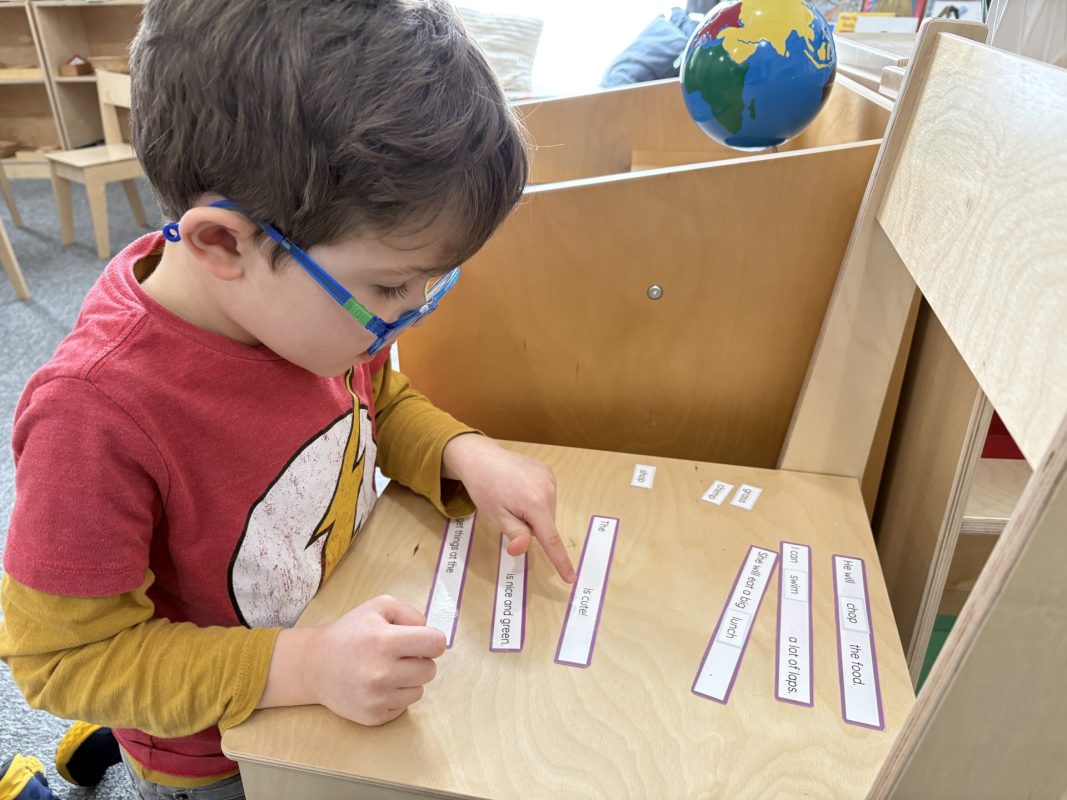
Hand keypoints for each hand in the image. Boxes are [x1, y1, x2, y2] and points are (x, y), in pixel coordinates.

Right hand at [308, 595, 445, 725]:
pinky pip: (404, 707)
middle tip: (400, 655)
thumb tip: (432, 635)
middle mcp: (381, 672)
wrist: (314, 665)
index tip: (422, 641)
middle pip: (430, 670)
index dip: (432, 640)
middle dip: (420, 660)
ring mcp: (377, 698)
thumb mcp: (379, 607)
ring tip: (387, 670)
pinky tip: (378, 686)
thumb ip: (410, 614)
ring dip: (409, 680)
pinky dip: (396, 696)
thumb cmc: (350, 633)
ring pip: (419, 690)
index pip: (435, 644)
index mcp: (384, 641)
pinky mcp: (373, 716)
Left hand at [442, 434, 575, 582]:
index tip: (571, 578)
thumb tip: (523, 549)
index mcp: (535, 503)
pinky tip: (520, 489)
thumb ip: (514, 533)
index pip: (551, 539)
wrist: (481, 457)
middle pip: (547, 524)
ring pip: (547, 512)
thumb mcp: (495, 515)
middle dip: (532, 527)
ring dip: (534, 513)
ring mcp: (550, 478)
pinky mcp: (548, 472)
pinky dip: (537, 500)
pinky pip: (547, 497)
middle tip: (509, 512)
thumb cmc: (485, 488)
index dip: (561, 560)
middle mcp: (548, 489)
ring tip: (513, 498)